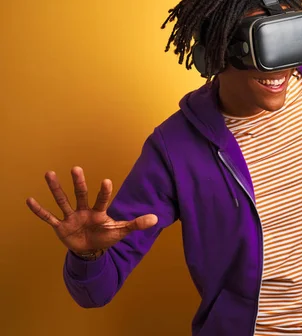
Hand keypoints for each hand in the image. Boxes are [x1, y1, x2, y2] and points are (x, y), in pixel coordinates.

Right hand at [26, 167, 157, 255]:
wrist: (90, 250)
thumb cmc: (106, 237)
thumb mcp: (121, 231)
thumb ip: (136, 224)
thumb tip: (156, 218)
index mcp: (99, 212)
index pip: (102, 200)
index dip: (104, 192)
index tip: (106, 181)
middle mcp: (84, 211)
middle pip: (81, 194)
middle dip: (78, 182)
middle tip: (76, 168)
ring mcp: (71, 217)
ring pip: (63, 201)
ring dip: (56, 189)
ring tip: (49, 173)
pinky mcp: (61, 227)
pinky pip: (48, 218)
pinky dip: (39, 211)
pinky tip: (29, 200)